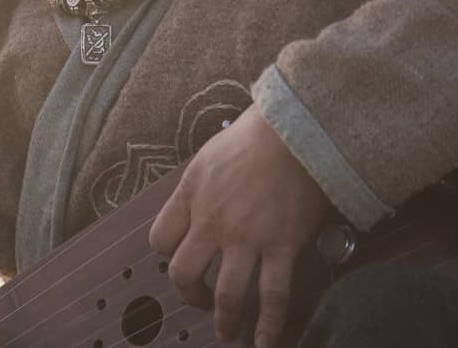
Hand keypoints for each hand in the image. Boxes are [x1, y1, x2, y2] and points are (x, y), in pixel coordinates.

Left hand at [148, 109, 329, 347]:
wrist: (297, 131)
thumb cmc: (255, 137)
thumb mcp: (208, 157)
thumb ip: (196, 188)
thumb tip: (194, 208)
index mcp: (191, 195)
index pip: (160, 240)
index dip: (168, 256)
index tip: (181, 260)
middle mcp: (213, 221)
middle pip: (183, 274)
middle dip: (190, 295)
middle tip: (200, 301)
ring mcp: (247, 238)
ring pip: (226, 295)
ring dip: (225, 320)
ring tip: (228, 333)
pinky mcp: (281, 247)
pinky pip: (272, 296)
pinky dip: (268, 325)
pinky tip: (264, 341)